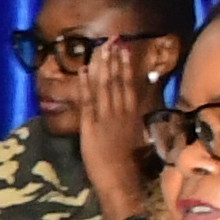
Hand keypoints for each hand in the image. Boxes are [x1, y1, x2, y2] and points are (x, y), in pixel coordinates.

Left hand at [77, 42, 160, 219]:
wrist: (119, 179)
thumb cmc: (127, 163)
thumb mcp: (135, 136)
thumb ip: (133, 118)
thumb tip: (133, 106)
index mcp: (133, 114)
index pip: (129, 84)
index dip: (125, 65)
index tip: (124, 49)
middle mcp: (121, 112)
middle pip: (117, 80)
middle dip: (114, 59)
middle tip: (111, 40)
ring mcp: (106, 117)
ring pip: (104, 86)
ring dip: (102, 65)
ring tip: (100, 48)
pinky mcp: (92, 125)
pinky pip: (88, 100)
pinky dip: (87, 84)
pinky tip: (85, 70)